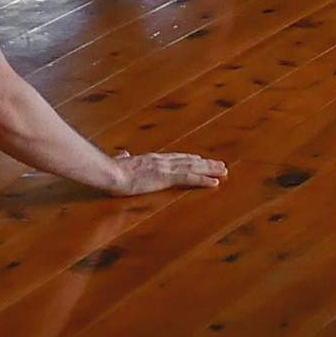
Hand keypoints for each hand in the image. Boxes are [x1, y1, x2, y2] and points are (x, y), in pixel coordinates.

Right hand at [108, 151, 227, 195]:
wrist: (111, 173)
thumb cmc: (112, 170)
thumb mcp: (120, 162)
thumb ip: (124, 158)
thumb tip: (122, 154)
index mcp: (153, 159)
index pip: (177, 157)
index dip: (190, 158)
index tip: (201, 158)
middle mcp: (163, 161)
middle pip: (190, 160)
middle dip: (206, 162)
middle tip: (221, 164)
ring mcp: (167, 168)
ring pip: (194, 167)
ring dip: (210, 169)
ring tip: (224, 170)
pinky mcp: (167, 177)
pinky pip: (189, 178)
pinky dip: (203, 179)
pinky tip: (215, 182)